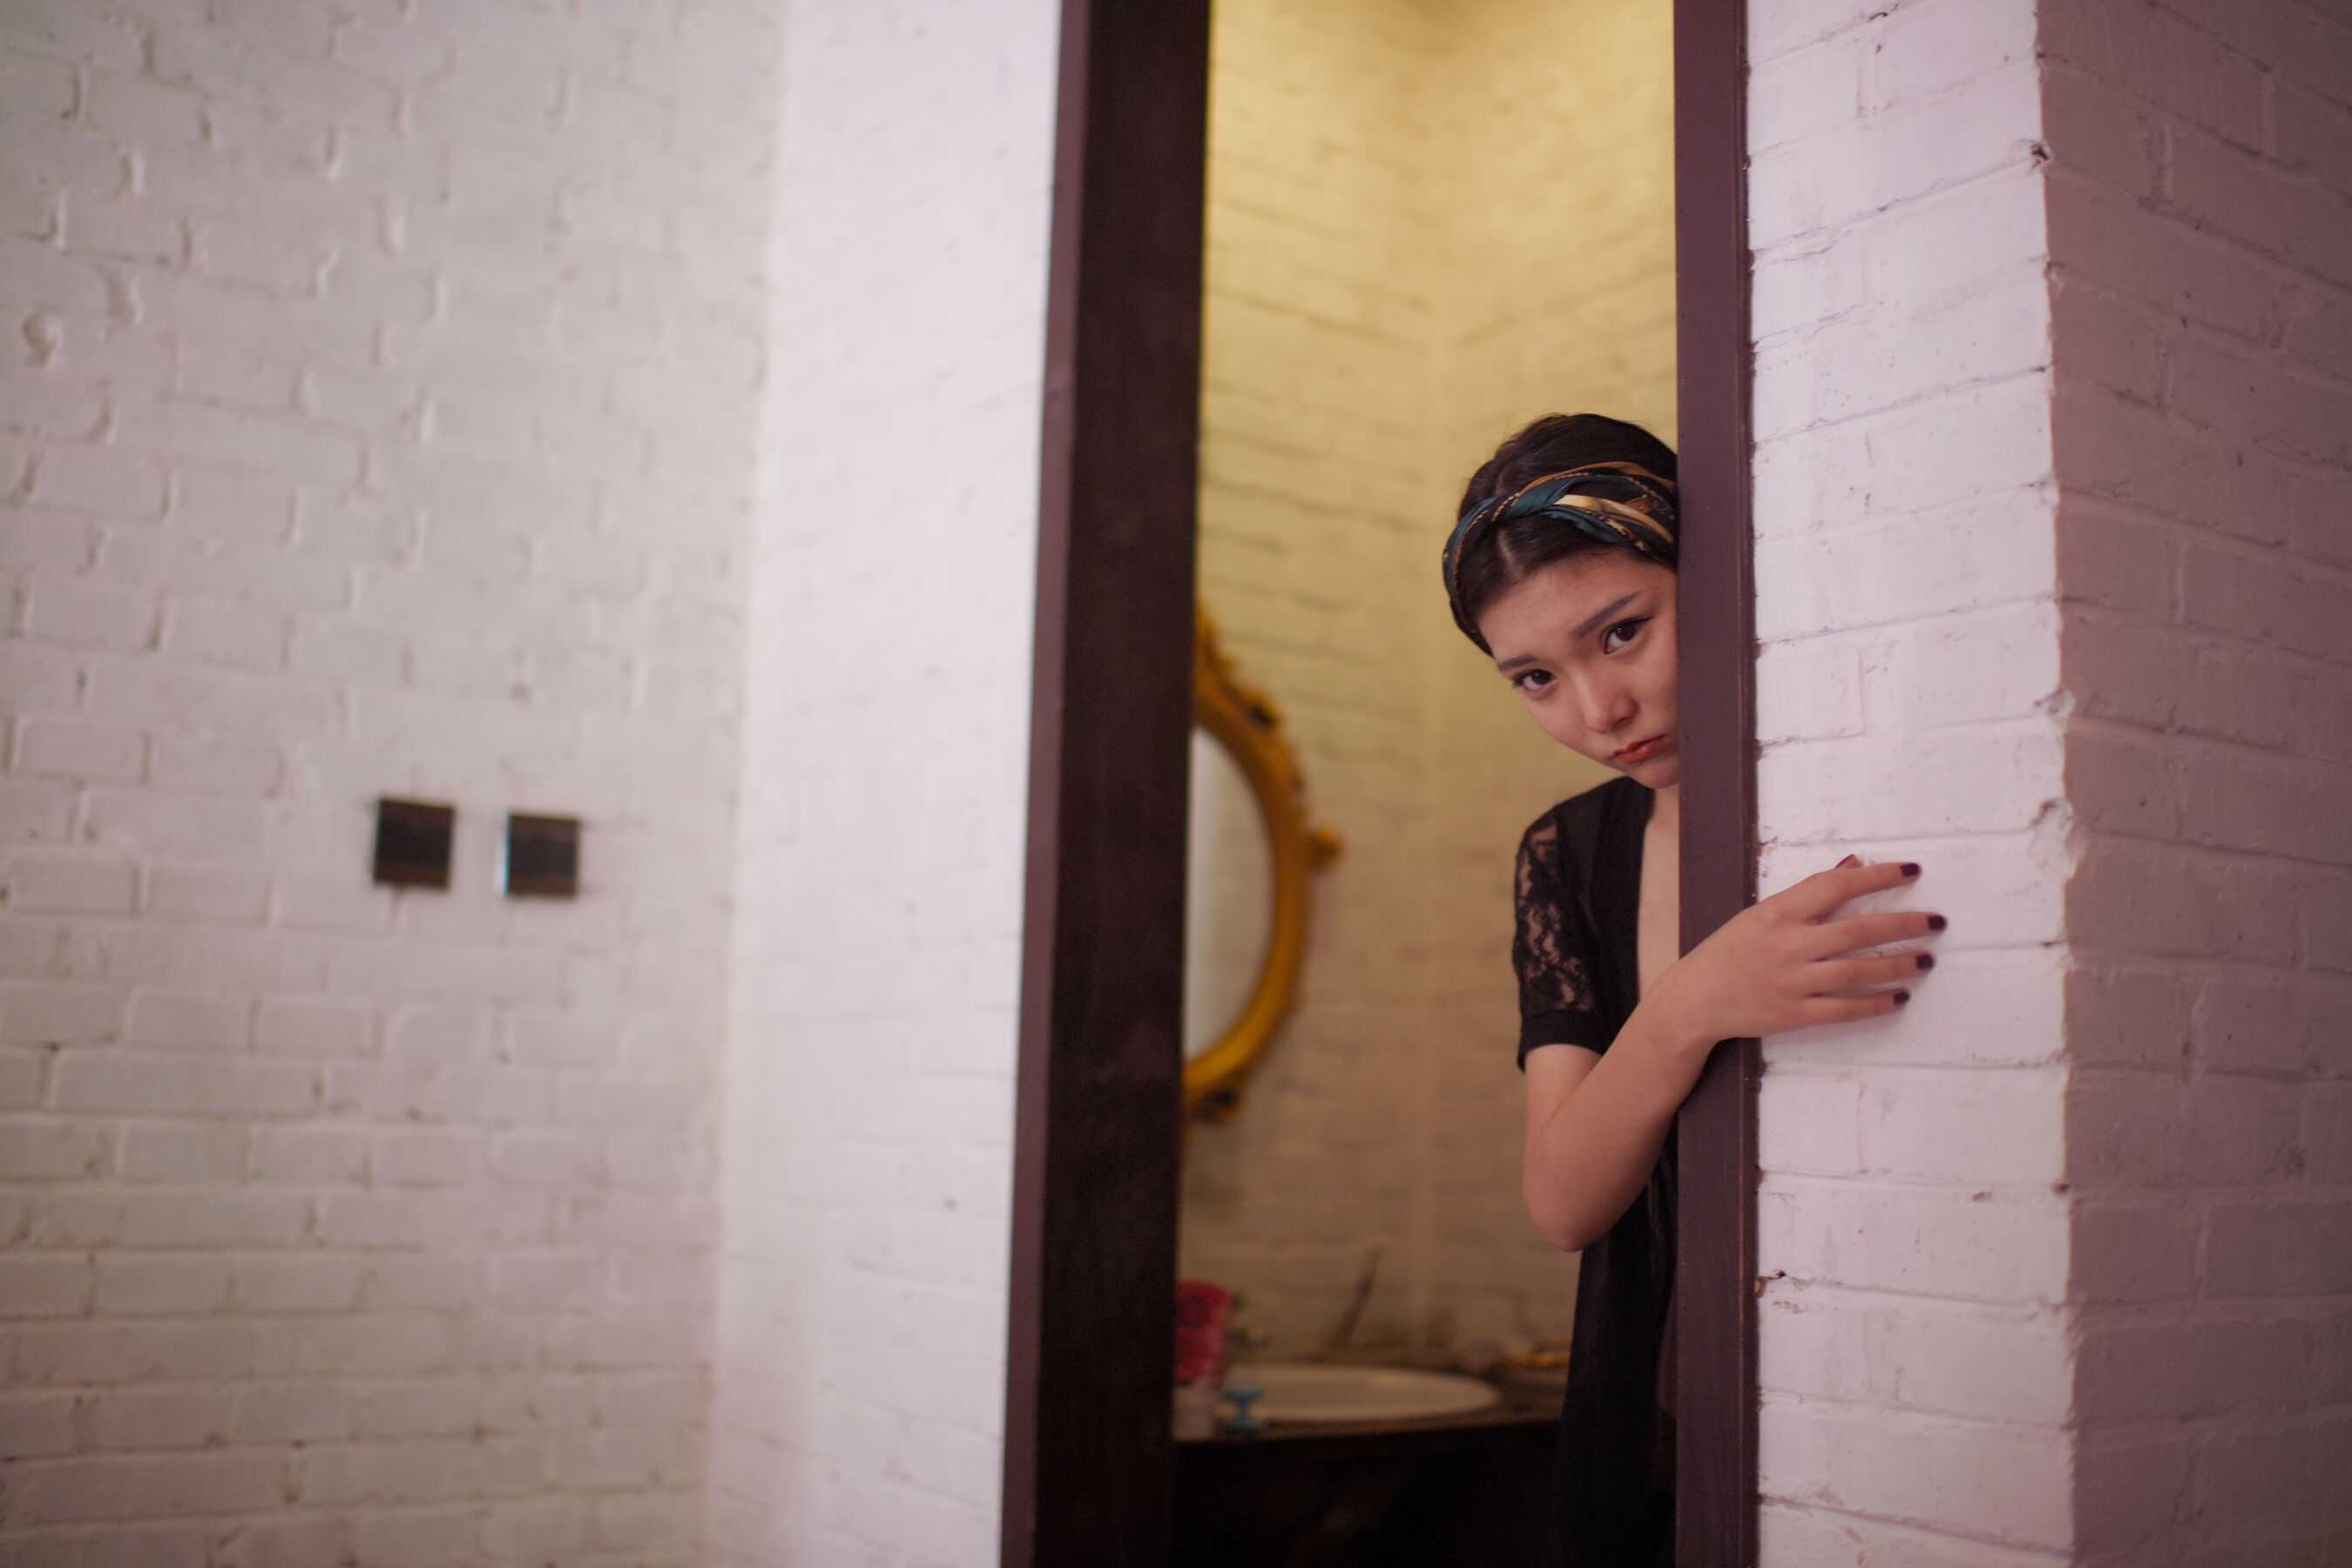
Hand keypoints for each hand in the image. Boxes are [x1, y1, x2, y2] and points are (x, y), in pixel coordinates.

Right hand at [1648, 856, 1941, 1052]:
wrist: (1694, 999)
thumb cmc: (1729, 951)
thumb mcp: (1761, 913)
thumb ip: (1808, 892)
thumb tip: (1852, 866)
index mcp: (1777, 912)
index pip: (1836, 886)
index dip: (1877, 877)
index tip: (1912, 871)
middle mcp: (1787, 945)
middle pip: (1856, 931)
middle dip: (1902, 925)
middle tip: (1936, 922)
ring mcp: (1791, 982)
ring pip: (1856, 972)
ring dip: (1897, 965)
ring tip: (1927, 960)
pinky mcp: (1793, 1015)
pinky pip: (1843, 1009)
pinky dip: (1875, 1004)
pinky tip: (1900, 997)